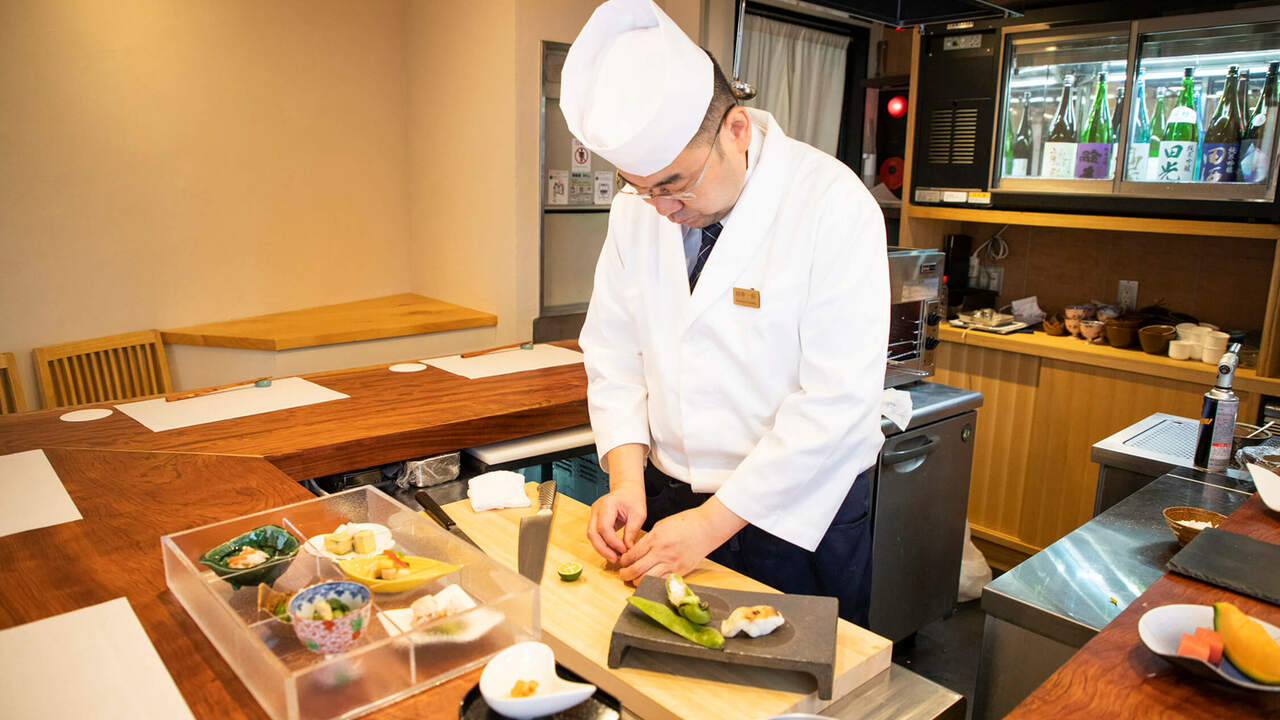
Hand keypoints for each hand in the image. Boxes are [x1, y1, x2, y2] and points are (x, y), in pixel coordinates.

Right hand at [587, 479, 646, 563]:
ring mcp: (593, 515)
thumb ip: (632, 532)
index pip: (604, 528)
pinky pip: (595, 535)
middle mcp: (596, 510)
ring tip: (615, 557)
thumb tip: (628, 550)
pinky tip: (612, 551)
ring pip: (591, 536)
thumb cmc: (633, 498)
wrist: (627, 489)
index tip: (624, 550)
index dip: (613, 542)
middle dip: (603, 549)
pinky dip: (602, 545)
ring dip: (602, 549)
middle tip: (615, 559)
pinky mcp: (595, 520)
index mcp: (607, 505)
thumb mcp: (638, 514)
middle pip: (592, 534)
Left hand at [617, 497, 746, 582]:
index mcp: (655, 539)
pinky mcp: (680, 571)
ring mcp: (672, 563)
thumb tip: (637, 550)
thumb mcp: (662, 525)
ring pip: (647, 579)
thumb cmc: (686, 523)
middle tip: (622, 574)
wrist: (707, 528)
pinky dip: (652, 583)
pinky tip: (649, 581)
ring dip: (636, 581)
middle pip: (636, 569)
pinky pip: (661, 582)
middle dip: (625, 574)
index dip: (624, 561)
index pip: (632, 555)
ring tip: (634, 579)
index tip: (622, 562)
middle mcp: (662, 553)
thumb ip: (649, 538)